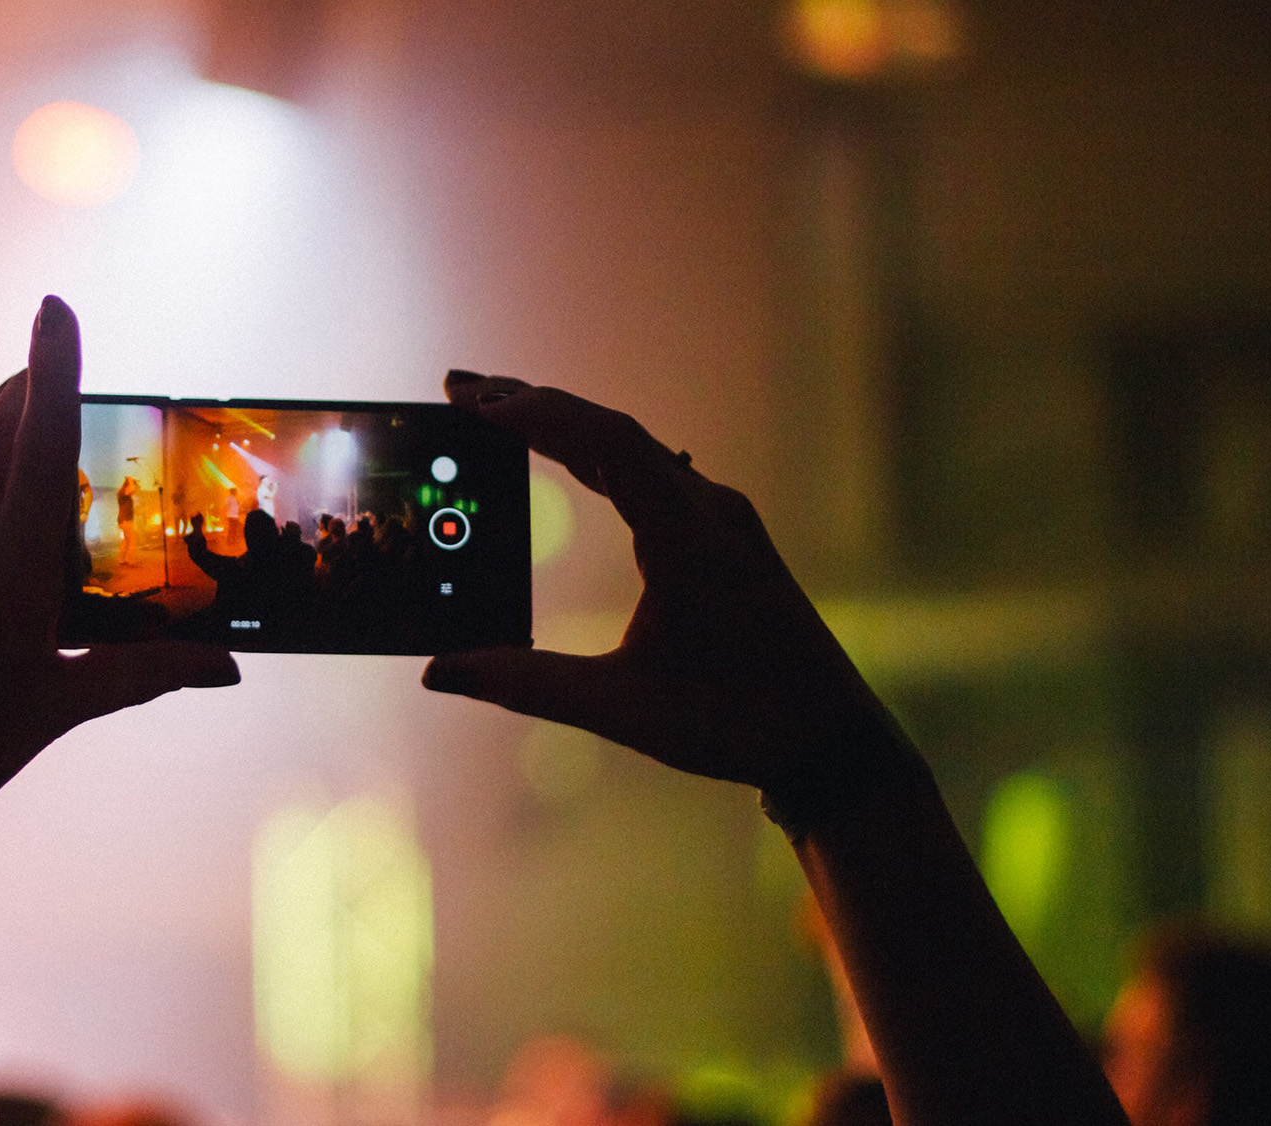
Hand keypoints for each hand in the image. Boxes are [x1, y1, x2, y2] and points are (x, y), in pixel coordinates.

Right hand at [422, 371, 897, 791]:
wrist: (832, 740)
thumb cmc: (736, 722)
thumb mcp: (620, 708)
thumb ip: (526, 684)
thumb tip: (439, 672)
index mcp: (689, 536)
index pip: (606, 443)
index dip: (536, 412)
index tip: (472, 400)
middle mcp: (710, 511)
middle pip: (613, 431)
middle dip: (534, 404)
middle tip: (460, 388)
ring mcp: (722, 520)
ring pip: (635, 449)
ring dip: (567, 426)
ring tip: (498, 414)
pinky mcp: (726, 538)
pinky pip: (655, 474)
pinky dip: (600, 456)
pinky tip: (572, 462)